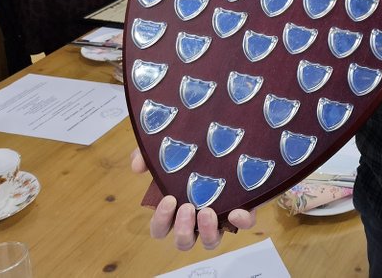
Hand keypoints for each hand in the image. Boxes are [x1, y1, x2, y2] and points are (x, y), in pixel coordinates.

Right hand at [130, 149, 256, 250]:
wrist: (230, 138)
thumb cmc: (195, 152)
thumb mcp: (170, 149)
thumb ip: (150, 156)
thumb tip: (137, 165)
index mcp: (176, 208)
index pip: (161, 229)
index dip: (161, 221)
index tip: (168, 199)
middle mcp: (196, 218)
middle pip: (183, 242)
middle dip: (183, 229)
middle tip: (187, 207)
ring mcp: (221, 217)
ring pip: (210, 242)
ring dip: (206, 232)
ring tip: (207, 211)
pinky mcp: (244, 208)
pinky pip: (244, 225)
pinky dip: (240, 222)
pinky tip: (236, 211)